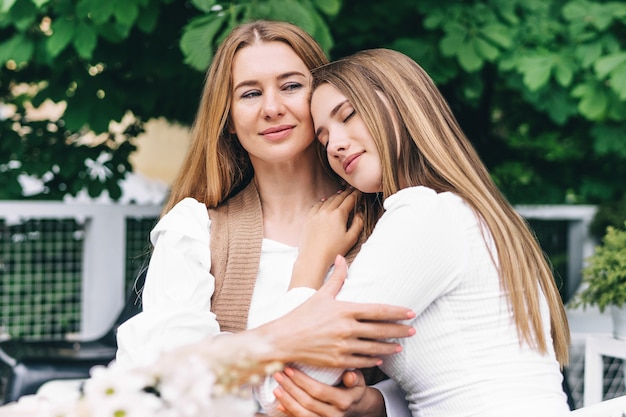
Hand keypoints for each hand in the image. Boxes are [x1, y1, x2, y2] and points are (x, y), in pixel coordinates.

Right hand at [256, 256, 415, 368]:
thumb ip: (336, 278)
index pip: (378, 311)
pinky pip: (362, 361)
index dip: (397, 312)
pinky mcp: (338, 360)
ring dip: (390, 347)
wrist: (284, 339)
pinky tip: (381, 358)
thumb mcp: (320, 294)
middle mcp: (347, 328)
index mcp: (345, 310)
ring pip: (374, 348)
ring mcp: (343, 346)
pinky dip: (373, 360)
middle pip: (381, 330)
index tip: (410, 313)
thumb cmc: (302, 315)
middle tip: (413, 330)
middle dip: (399, 331)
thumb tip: (341, 258)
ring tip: (400, 346)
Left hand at [273, 368, 384, 416]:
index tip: (289, 369)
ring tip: (276, 387)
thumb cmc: (353, 389)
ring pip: (302, 414)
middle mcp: (334, 415)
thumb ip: (354, 377)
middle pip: (307, 402)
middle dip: (290, 388)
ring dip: (287, 400)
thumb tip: (350, 375)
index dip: (302, 381)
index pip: (318, 391)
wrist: (356, 408)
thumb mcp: (358, 381)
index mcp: (343, 401)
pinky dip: (289, 412)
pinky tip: (279, 402)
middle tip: (278, 374)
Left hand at [291, 189, 363, 288]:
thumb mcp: (351, 238)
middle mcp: (327, 211)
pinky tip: (325, 201)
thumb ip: (358, 223)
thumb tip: (360, 212)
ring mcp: (316, 214)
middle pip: (339, 197)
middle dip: (347, 193)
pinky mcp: (309, 219)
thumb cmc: (333, 250)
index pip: (350, 200)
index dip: (356, 195)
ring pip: (328, 200)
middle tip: (352, 190)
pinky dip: (323, 201)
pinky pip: (317, 205)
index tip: (360, 192)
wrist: (313, 258)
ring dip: (335, 196)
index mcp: (339, 214)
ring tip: (341, 194)